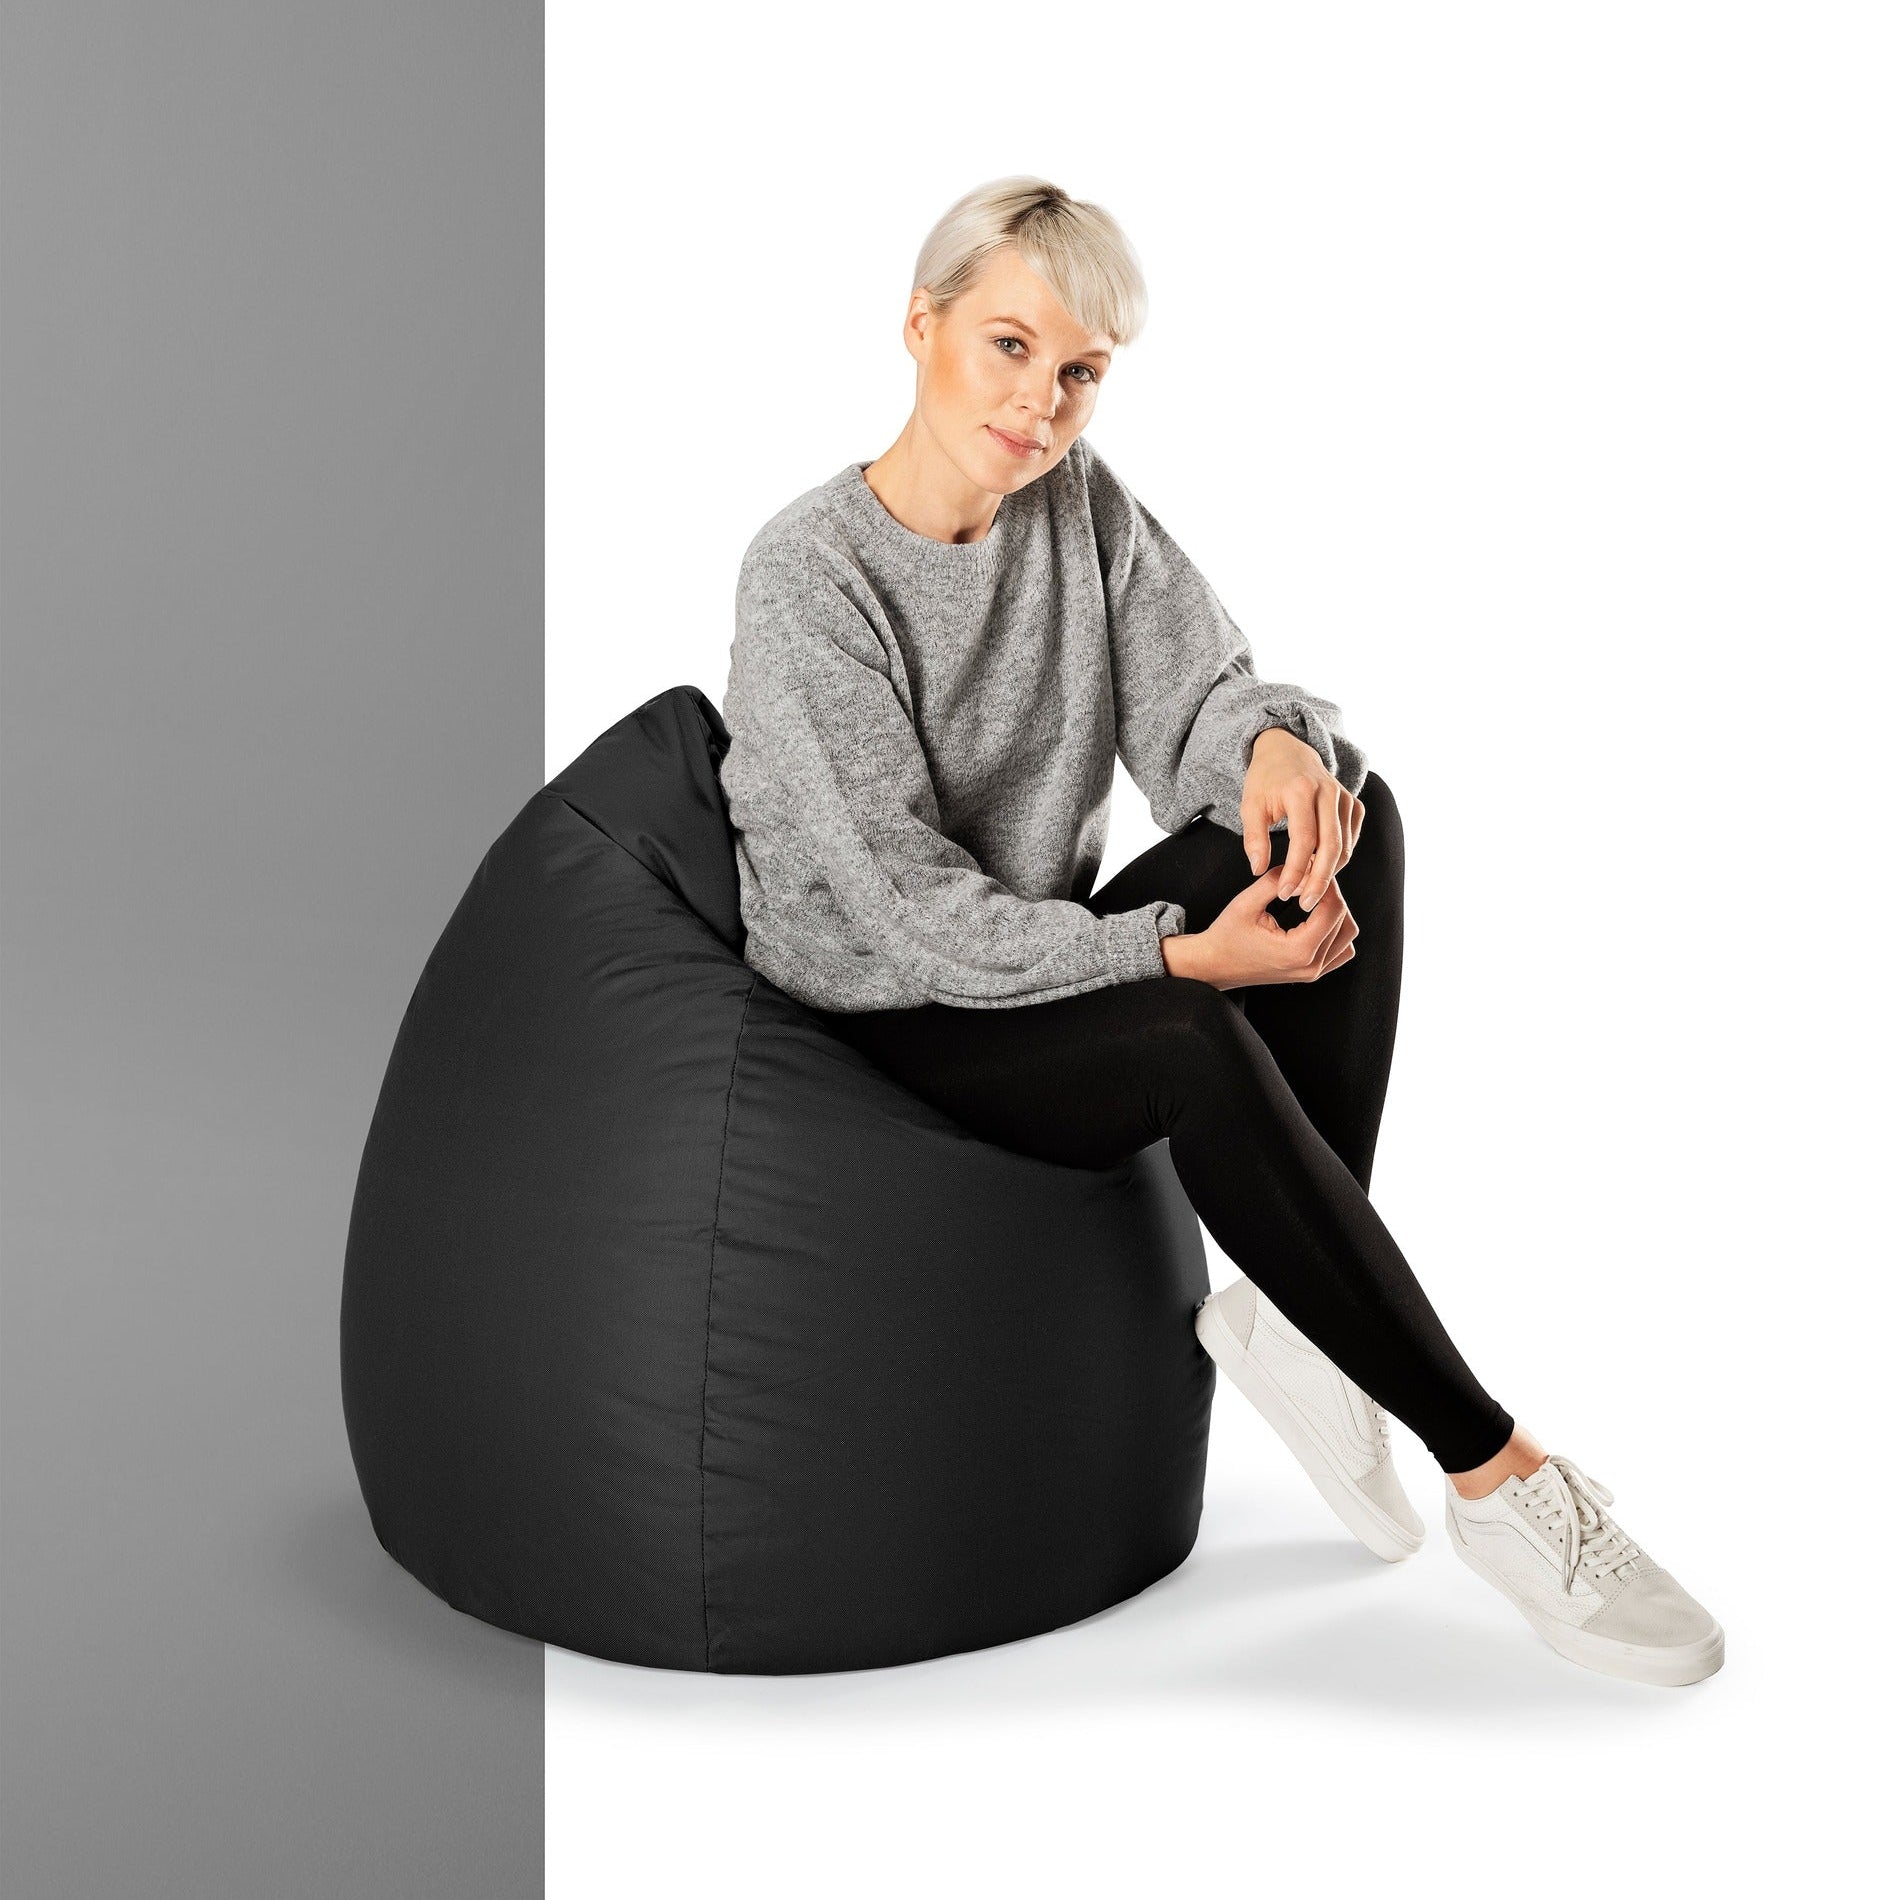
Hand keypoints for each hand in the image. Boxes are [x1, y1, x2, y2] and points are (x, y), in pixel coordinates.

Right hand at [1165, 872, 1359, 989]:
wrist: (1212, 965)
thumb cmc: (1226, 935)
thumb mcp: (1246, 902)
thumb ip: (1278, 881)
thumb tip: (1306, 868)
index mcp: (1297, 951)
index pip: (1334, 910)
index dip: (1327, 884)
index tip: (1312, 870)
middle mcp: (1310, 966)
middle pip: (1345, 921)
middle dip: (1332, 895)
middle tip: (1311, 880)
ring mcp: (1312, 973)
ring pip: (1347, 936)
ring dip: (1336, 913)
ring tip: (1314, 898)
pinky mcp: (1310, 973)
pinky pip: (1340, 950)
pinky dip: (1335, 931)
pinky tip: (1315, 918)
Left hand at [1241, 727, 1364, 912]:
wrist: (1286, 751)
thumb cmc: (1265, 780)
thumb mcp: (1250, 806)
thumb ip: (1254, 838)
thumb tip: (1259, 870)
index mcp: (1301, 790)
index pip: (1304, 840)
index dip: (1296, 870)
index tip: (1284, 892)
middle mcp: (1329, 792)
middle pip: (1332, 847)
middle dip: (1319, 880)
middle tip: (1304, 904)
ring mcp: (1345, 797)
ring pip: (1345, 847)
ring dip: (1329, 873)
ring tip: (1308, 891)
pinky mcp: (1354, 804)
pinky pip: (1351, 840)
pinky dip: (1338, 860)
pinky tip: (1319, 872)